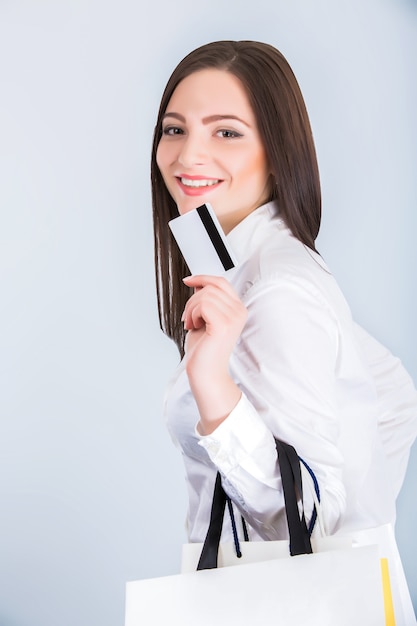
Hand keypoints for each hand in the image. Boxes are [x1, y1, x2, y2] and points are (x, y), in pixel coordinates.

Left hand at [182, 275, 247, 432]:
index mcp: (237, 309)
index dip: (203, 278)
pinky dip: (192, 314)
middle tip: (188, 319)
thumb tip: (198, 283)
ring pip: (205, 295)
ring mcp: (233, 318)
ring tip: (191, 324)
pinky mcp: (224, 325)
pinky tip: (193, 326)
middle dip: (192, 301)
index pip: (221, 282)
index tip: (188, 280)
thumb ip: (204, 301)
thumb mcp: (203, 318)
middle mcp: (239, 312)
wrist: (205, 373)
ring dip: (191, 309)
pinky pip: (203, 305)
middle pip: (210, 288)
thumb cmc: (203, 350)